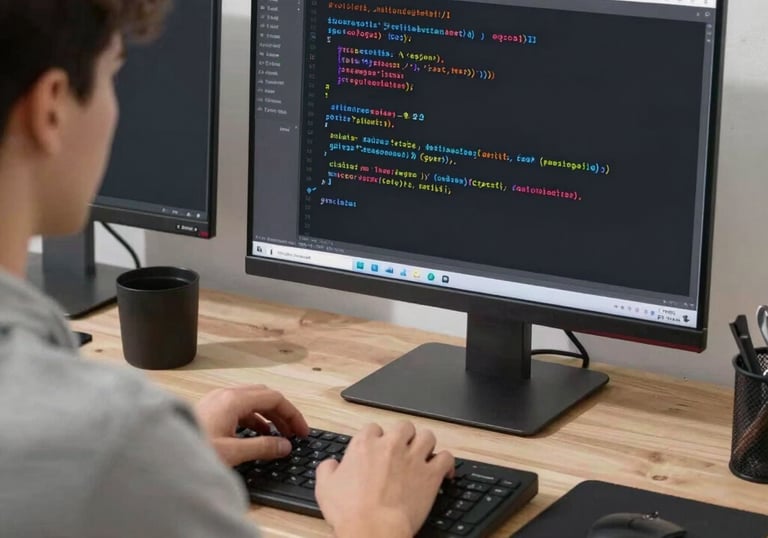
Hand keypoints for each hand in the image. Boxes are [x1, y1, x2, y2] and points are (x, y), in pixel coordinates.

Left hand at [195, 385, 308, 466]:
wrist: (160, 453)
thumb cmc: (192, 449)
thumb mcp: (233, 452)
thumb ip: (263, 448)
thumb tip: (284, 445)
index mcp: (233, 400)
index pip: (274, 398)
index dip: (292, 414)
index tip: (301, 430)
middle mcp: (225, 395)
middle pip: (263, 396)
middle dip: (281, 413)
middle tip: (293, 432)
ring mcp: (215, 400)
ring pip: (251, 402)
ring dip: (268, 417)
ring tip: (277, 437)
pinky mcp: (209, 410)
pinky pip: (239, 408)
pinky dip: (253, 419)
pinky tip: (256, 436)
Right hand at [315, 421, 453, 537]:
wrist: (373, 529)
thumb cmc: (350, 511)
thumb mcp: (325, 487)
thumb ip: (327, 469)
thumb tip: (330, 465)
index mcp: (365, 445)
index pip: (373, 428)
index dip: (376, 438)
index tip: (376, 448)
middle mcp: (391, 446)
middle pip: (403, 426)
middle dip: (404, 435)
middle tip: (402, 448)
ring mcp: (413, 458)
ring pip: (427, 436)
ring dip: (426, 443)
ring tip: (424, 453)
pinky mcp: (431, 474)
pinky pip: (446, 458)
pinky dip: (446, 462)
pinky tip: (443, 470)